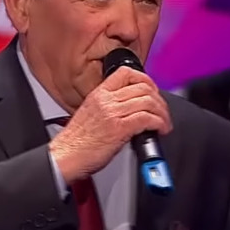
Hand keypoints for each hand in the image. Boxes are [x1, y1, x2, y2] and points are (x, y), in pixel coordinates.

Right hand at [49, 66, 171, 183]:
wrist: (64, 157)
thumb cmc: (75, 143)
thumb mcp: (90, 114)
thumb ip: (108, 107)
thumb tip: (130, 110)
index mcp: (98, 94)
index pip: (126, 73)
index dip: (145, 79)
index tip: (152, 90)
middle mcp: (106, 100)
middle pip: (142, 87)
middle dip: (159, 99)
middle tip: (162, 111)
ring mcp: (112, 113)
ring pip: (148, 102)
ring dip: (162, 113)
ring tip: (164, 123)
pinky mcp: (119, 129)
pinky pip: (147, 118)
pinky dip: (159, 123)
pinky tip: (160, 130)